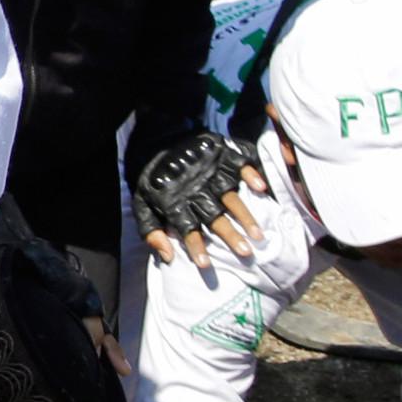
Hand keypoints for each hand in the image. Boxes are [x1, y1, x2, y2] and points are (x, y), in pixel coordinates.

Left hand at [133, 133, 262, 269]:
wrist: (157, 137)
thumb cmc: (153, 177)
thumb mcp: (141, 204)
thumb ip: (151, 231)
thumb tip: (167, 256)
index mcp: (176, 202)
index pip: (187, 228)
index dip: (195, 246)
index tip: (205, 264)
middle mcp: (196, 189)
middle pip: (214, 216)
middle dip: (230, 235)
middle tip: (245, 252)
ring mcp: (211, 172)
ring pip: (231, 196)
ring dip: (245, 215)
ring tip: (258, 234)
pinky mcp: (221, 154)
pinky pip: (239, 165)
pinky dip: (250, 174)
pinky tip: (261, 188)